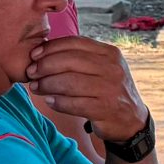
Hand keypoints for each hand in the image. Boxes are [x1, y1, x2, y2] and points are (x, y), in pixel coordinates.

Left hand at [27, 35, 148, 143]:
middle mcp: (112, 69)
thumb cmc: (108, 90)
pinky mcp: (106, 109)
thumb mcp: (103, 68)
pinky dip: (58, 102)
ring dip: (47, 85)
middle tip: (31, 73)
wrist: (131, 120)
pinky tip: (49, 101)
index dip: (51, 47)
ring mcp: (111, 89)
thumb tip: (43, 52)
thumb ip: (80, 58)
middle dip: (45, 66)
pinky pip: (74, 104)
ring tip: (36, 88)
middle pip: (70, 61)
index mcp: (110, 53)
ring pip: (69, 83)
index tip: (34, 55)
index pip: (75, 43)